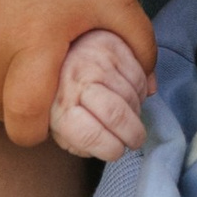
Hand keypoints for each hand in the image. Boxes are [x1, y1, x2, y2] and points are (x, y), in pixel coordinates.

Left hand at [49, 28, 151, 161]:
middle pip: (116, 115)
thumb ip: (78, 142)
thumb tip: (109, 147)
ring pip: (133, 96)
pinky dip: (140, 90)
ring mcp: (96, 60)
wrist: (57, 49)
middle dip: (133, 134)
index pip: (90, 135)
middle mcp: (76, 79)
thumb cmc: (61, 95)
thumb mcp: (58, 125)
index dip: (110, 150)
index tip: (116, 151)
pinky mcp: (113, 46)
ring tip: (127, 112)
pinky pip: (140, 77)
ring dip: (136, 110)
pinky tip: (128, 93)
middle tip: (134, 139)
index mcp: (60, 104)